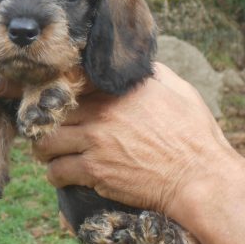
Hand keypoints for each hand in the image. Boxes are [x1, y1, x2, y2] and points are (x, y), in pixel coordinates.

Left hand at [33, 63, 230, 219]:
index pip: (72, 81)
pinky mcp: (95, 171)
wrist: (199, 178)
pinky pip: (58, 172)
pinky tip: (61, 175)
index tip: (55, 98)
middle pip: (53, 112)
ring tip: (49, 153)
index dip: (58, 89)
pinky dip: (55, 174)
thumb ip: (155, 74)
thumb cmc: (195, 136)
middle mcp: (102, 112)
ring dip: (44, 149)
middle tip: (50, 129)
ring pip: (46, 143)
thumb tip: (140, 65)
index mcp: (120, 91)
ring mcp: (95, 142)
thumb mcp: (180, 92)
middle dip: (47, 122)